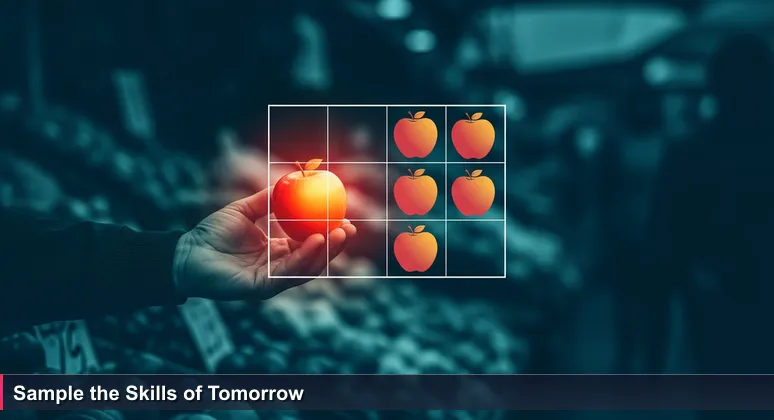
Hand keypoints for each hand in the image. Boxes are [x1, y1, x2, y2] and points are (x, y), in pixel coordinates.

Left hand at [173, 187, 356, 300]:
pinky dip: (304, 258)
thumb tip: (289, 179)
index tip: (343, 216)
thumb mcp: (243, 210)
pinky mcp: (262, 288)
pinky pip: (288, 273)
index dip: (328, 232)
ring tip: (337, 233)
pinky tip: (314, 241)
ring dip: (325, 251)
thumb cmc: (210, 233)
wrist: (186, 253)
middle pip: (314, 258)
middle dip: (335, 245)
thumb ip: (266, 199)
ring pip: (306, 268)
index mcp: (276, 250)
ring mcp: (272, 279)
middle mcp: (278, 267)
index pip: (309, 242)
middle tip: (349, 228)